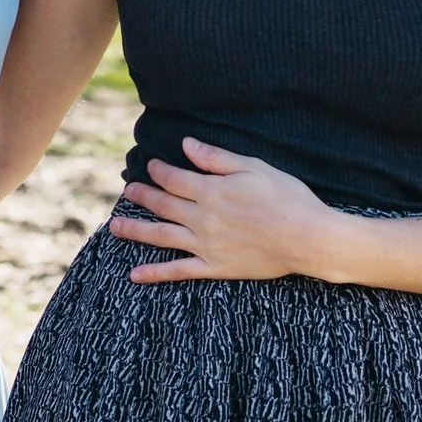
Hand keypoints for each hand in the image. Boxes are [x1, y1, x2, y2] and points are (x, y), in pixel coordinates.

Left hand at [109, 138, 349, 283]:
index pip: (174, 178)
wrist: (308, 237)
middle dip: (142, 196)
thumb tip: (186, 145)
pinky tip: (134, 275)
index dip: (159, 170)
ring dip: (135, 231)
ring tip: (113, 228)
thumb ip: (216, 158)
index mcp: (211, 190)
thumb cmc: (287, 197)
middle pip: (162, 204)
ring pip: (161, 236)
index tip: (150, 166)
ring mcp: (206, 244)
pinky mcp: (215, 267)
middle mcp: (202, 217)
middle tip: (126, 192)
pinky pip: (178, 271)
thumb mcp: (253, 167)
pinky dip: (155, 273)